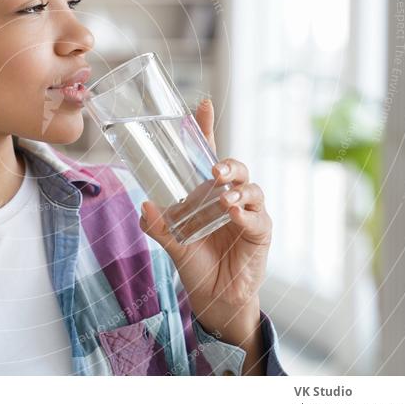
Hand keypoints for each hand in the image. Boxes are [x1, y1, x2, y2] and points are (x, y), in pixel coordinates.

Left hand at [138, 99, 271, 369]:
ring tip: (224, 196)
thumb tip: (144, 205)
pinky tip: (234, 213)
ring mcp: (248, 213)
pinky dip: (245, 214)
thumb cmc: (196, 263)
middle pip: (236, 168)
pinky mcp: (260, 233)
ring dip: (238, 188)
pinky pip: (257, 218)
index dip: (205, 129)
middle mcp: (229, 197)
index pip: (208, 154)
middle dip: (228, 163)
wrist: (214, 298)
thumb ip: (157, 226)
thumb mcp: (171, 243)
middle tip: (215, 168)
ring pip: (252, 189)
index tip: (201, 105)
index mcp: (207, 192)